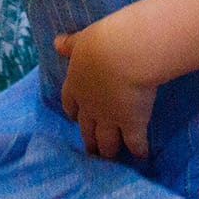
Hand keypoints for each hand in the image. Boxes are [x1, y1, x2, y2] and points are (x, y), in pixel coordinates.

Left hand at [53, 20, 157, 160]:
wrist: (124, 54)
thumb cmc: (103, 42)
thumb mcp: (83, 39)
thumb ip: (71, 45)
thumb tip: (56, 43)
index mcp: (77, 84)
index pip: (70, 103)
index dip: (73, 112)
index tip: (74, 118)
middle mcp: (90, 106)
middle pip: (87, 128)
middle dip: (89, 140)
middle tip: (91, 150)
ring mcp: (110, 118)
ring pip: (106, 140)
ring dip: (108, 151)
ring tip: (111, 159)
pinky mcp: (131, 124)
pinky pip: (134, 142)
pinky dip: (138, 150)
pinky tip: (142, 156)